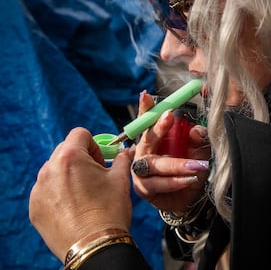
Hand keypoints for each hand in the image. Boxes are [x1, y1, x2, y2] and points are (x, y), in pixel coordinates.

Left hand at [29, 127, 132, 261]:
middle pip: (66, 150)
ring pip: (55, 170)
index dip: (94, 145)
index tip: (101, 162)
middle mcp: (49, 169)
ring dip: (69, 175)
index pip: (80, 134)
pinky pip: (47, 190)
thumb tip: (126, 151)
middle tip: (95, 177)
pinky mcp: (35, 206)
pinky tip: (74, 208)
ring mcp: (39, 189)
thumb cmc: (109, 211)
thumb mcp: (120, 179)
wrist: (95, 245)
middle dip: (81, 159)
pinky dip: (59, 193)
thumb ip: (122, 159)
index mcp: (71, 157)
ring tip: (85, 195)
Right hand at [131, 91, 210, 212]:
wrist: (190, 198)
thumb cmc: (190, 169)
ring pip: (154, 165)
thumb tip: (195, 130)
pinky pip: (158, 184)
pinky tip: (189, 180)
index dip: (145, 108)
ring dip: (176, 164)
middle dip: (158, 127)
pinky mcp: (145, 189)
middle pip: (146, 138)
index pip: (147, 120)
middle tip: (170, 117)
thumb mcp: (199, 150)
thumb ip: (198, 138)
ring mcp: (141, 171)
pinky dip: (175, 182)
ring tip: (196, 166)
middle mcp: (144, 152)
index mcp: (155, 139)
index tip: (147, 95)